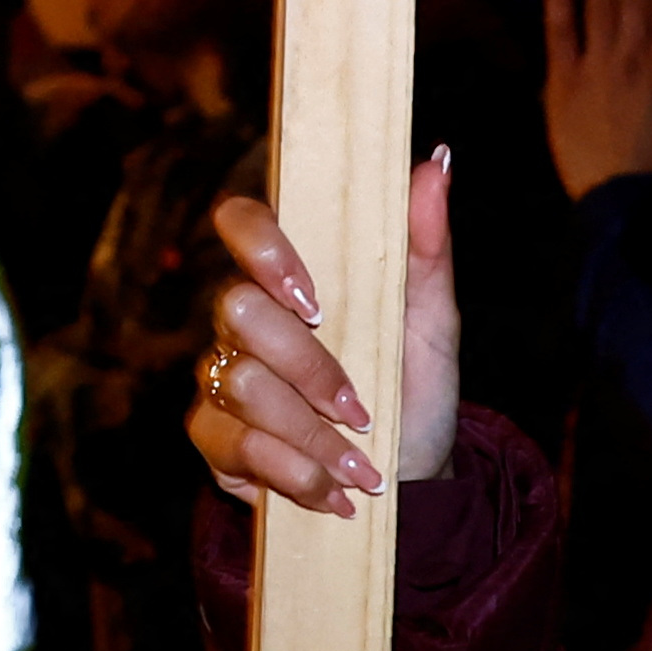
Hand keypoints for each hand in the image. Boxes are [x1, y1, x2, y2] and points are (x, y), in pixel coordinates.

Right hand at [188, 157, 461, 517]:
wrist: (412, 482)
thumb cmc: (415, 389)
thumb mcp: (434, 321)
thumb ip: (426, 243)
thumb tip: (437, 159)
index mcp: (292, 276)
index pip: (240, 221)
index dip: (262, 249)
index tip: (314, 300)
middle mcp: (243, 320)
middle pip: (238, 310)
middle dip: (309, 368)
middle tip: (360, 407)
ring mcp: (221, 378)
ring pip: (240, 382)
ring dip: (313, 434)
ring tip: (362, 465)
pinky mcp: (214, 441)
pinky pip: (235, 445)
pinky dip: (298, 473)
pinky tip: (334, 491)